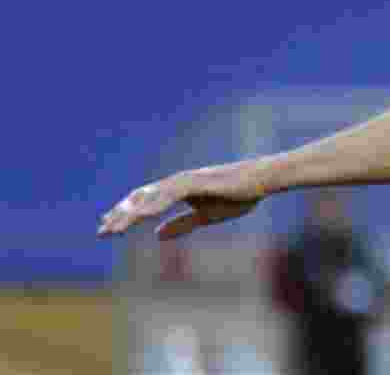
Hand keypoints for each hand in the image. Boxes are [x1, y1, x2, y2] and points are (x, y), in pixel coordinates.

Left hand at [98, 161, 267, 239]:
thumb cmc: (237, 196)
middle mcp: (177, 183)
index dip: (126, 215)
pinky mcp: (196, 182)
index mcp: (178, 191)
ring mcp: (186, 181)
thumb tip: (156, 236)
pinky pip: (170, 194)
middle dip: (121, 214)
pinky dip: (154, 205)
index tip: (108, 228)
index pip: (145, 202)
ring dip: (132, 212)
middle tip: (102, 231)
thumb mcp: (205, 217)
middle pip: (141, 197)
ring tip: (115, 227)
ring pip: (151, 196)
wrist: (260, 181)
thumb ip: (181, 225)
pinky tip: (142, 216)